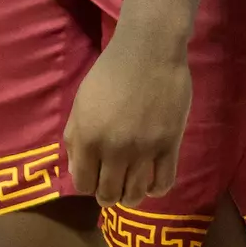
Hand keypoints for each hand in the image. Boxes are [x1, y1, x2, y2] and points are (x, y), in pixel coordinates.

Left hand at [65, 35, 191, 207]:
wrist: (148, 50)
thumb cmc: (110, 73)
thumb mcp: (81, 102)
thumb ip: (75, 137)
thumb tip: (77, 169)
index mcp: (88, 138)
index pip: (83, 184)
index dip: (88, 184)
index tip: (95, 176)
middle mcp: (114, 149)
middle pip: (109, 194)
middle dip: (108, 195)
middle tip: (113, 186)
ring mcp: (144, 149)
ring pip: (136, 194)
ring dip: (131, 196)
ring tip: (132, 187)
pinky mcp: (170, 144)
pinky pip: (164, 182)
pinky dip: (156, 189)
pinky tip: (152, 181)